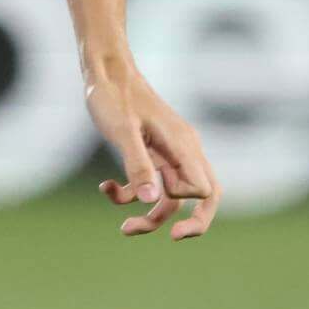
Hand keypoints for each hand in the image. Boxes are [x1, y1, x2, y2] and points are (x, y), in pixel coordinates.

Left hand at [86, 63, 220, 239]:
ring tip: (125, 228)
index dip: (184, 203)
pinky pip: (151, 185)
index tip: (153, 194)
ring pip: (172, 197)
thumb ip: (138, 165)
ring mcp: (169, 153)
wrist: (104, 70)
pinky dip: (131, 192)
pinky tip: (106, 187)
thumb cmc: (113, 96)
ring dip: (150, 215)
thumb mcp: (122, 132)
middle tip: (175, 238)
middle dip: (192, 222)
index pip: (204, 189)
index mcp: (183, 145)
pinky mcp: (152, 154)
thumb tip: (152, 200)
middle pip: (204, 196)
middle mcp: (183, 151)